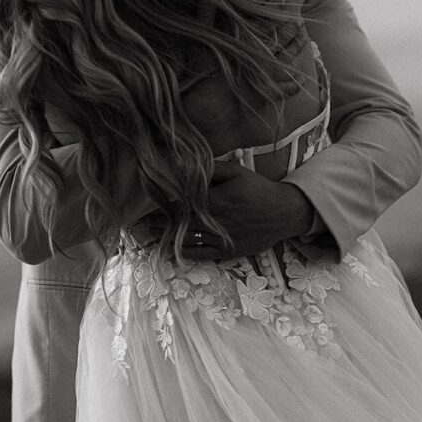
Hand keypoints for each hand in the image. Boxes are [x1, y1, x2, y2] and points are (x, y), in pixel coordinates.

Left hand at [134, 158, 314, 260]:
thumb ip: (210, 169)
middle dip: (158, 221)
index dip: (162, 203)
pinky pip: (199, 255)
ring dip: (166, 237)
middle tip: (139, 219)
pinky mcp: (226, 252)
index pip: (181, 203)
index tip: (145, 201)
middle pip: (179, 223)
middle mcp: (215, 222)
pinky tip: (169, 251)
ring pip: (186, 240)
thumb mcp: (235, 171)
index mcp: (216, 200)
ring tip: (148, 233)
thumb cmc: (257, 189)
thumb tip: (186, 166)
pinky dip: (182, 253)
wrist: (282, 213)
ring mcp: (220, 240)